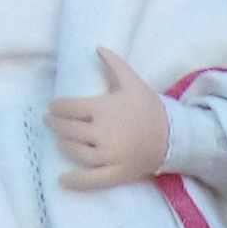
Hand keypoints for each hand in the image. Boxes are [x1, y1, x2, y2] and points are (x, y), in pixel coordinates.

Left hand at [48, 48, 171, 192]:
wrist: (175, 137)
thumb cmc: (150, 108)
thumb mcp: (133, 82)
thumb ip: (114, 64)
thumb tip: (96, 46)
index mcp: (103, 109)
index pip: (68, 108)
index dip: (56, 107)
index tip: (53, 107)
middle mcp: (104, 133)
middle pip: (68, 130)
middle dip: (55, 125)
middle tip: (51, 122)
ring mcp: (111, 155)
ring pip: (76, 152)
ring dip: (64, 145)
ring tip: (62, 141)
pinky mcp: (118, 172)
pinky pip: (92, 179)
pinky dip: (76, 181)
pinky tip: (62, 180)